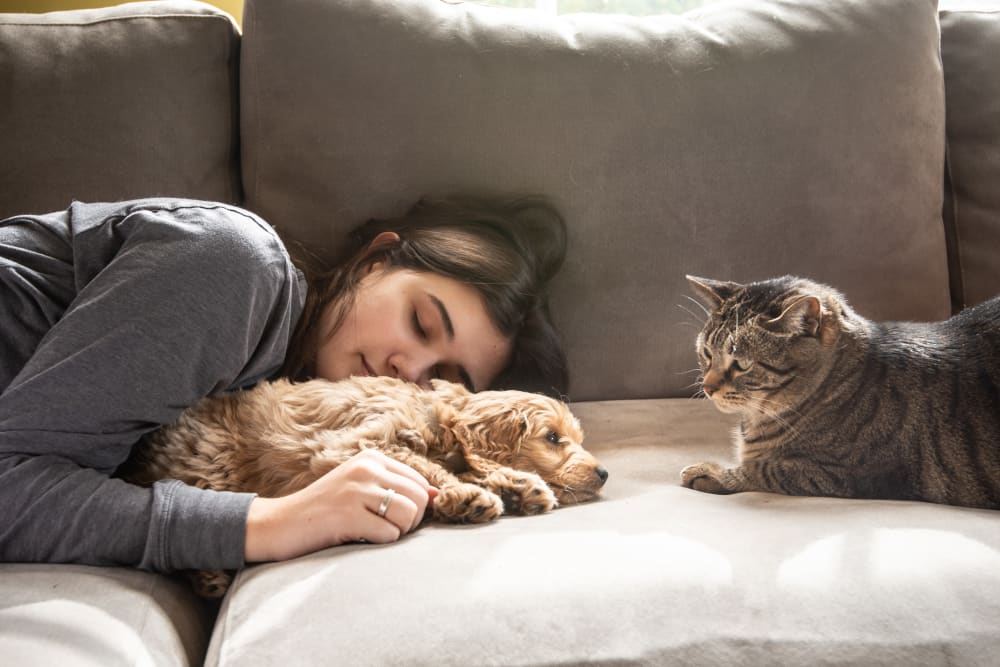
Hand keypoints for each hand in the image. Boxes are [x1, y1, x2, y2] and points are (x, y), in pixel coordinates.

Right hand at [245, 449, 436, 562]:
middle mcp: (366, 468)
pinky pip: (390, 534)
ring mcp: (356, 490)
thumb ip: (395, 489)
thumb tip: (436, 495)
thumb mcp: (359, 490)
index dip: (414, 507)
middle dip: (409, 522)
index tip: (391, 517)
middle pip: (419, 498)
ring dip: (396, 532)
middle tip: (383, 529)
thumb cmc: (323, 512)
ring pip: (409, 515)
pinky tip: (358, 539)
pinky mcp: (348, 514)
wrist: (277, 524)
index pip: (419, 483)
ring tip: (371, 533)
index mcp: (371, 459)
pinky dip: (380, 543)